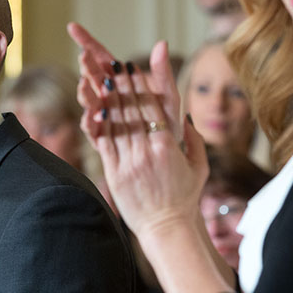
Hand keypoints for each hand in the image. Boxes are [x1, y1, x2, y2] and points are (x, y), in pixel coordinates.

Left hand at [66, 22, 208, 239]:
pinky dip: (99, 125)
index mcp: (169, 146)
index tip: (132, 66)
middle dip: (121, 84)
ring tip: (99, 77)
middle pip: (131, 110)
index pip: (151, 107)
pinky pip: (105, 144)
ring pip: (116, 123)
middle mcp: (148, 151)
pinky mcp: (115, 174)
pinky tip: (93, 108)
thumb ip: (194, 139)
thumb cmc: (185, 198)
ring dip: (107, 98)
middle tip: (111, 63)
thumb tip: (184, 116)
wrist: (167, 229)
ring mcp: (130, 162)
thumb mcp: (199, 166)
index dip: (139, 85)